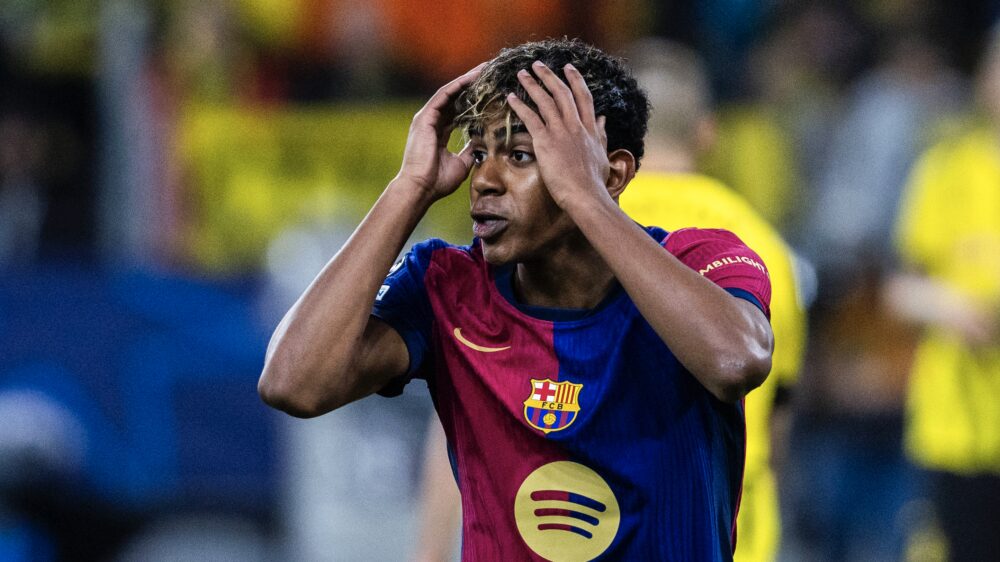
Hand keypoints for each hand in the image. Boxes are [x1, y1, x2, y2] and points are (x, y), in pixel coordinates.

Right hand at [397, 64, 484, 200]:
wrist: (421, 188)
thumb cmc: (437, 181)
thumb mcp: (461, 164)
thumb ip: (469, 152)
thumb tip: (481, 145)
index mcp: (437, 133)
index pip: (456, 111)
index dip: (471, 101)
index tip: (488, 92)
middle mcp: (431, 122)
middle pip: (453, 98)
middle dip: (470, 85)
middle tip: (488, 72)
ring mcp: (426, 118)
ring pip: (449, 92)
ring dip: (466, 80)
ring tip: (483, 70)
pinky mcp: (425, 118)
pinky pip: (443, 96)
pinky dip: (457, 85)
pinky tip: (471, 77)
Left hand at [506, 61, 610, 208]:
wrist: (586, 195)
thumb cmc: (594, 182)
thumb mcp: (602, 154)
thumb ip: (601, 135)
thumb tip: (603, 120)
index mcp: (590, 129)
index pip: (583, 97)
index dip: (575, 80)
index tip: (568, 68)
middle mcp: (576, 126)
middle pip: (562, 93)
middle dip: (549, 76)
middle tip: (538, 65)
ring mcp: (561, 132)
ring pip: (545, 100)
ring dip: (532, 84)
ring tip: (521, 74)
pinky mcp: (546, 142)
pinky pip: (530, 118)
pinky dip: (520, 105)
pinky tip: (510, 97)